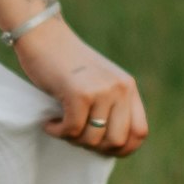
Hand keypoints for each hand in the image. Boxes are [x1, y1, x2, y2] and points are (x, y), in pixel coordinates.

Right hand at [12, 17, 146, 158]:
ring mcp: (101, 91)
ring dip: (72, 139)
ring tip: (60, 124)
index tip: (101, 148)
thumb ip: (111, 106)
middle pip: (118, 141)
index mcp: (128, 87)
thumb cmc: (65, 64)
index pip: (140, 132)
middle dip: (95, 147)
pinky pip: (71, 130)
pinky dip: (57, 132)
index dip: (123, 148)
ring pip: (93, 139)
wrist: (42, 35)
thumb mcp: (98, 83)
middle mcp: (120, 89)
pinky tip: (48, 123)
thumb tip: (114, 147)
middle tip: (76, 136)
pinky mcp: (79, 94)